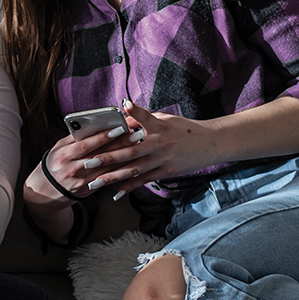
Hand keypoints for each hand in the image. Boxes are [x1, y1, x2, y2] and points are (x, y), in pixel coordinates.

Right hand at [35, 122, 133, 201]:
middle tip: (136, 135)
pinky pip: (106, 180)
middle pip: (101, 156)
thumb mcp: (60, 147)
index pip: (87, 145)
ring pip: (107, 169)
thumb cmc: (56, 162)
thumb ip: (75, 137)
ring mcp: (81, 182)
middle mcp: (73, 170)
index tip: (119, 128)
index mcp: (65, 155)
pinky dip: (119, 170)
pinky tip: (132, 162)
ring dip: (125, 157)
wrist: (47, 190)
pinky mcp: (88, 191)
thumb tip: (95, 124)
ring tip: (138, 146)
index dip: (104, 137)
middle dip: (120, 145)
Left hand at [81, 100, 221, 198]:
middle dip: (107, 157)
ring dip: (113, 177)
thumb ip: (145, 119)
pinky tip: (116, 192)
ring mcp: (162, 159)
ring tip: (95, 182)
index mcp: (159, 126)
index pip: (144, 117)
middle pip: (130, 151)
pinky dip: (130, 186)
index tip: (122, 106)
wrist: (210, 143)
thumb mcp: (166, 119)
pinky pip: (144, 180)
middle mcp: (159, 143)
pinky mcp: (166, 171)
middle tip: (88, 162)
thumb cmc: (185, 129)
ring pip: (134, 170)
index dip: (134, 111)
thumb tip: (123, 117)